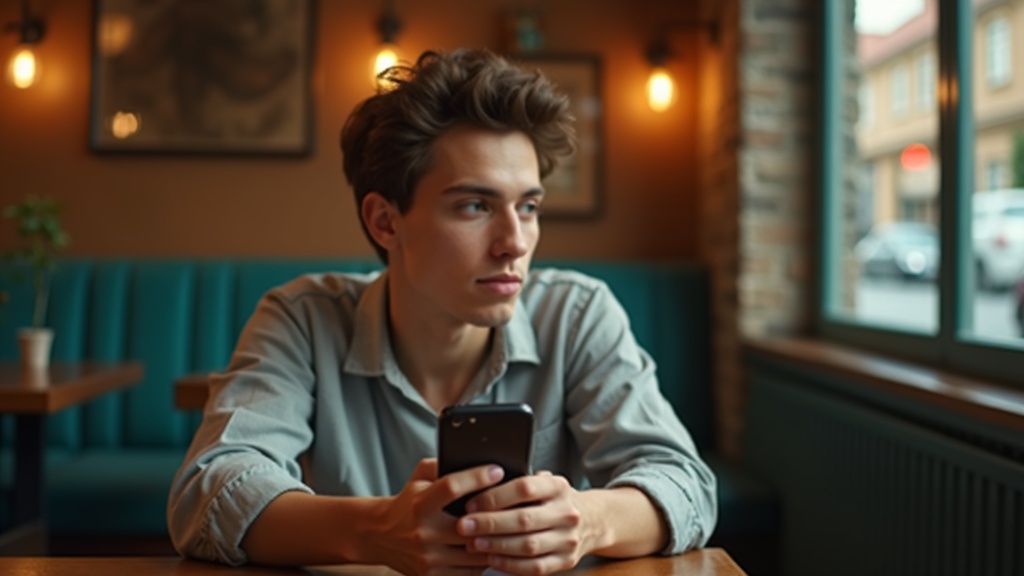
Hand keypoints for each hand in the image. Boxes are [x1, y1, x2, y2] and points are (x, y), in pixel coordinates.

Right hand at [370, 458, 505, 575]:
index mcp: (420, 504)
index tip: (497, 471)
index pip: (452, 486)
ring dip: (497, 539)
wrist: (380, 536)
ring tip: (511, 527)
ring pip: (477, 551)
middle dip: (497, 514)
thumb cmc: (407, 503)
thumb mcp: (418, 478)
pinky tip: (493, 547)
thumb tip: (472, 457)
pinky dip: (485, 560)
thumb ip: (442, 465)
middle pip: (472, 525)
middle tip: (516, 503)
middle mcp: (423, 532)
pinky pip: (471, 571)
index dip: (477, 477)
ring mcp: (429, 558)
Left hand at [456, 471, 595, 574]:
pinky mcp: (567, 561)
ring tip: (473, 543)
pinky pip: (535, 567)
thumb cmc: (554, 500)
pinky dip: (511, 564)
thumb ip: (519, 484)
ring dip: (497, 545)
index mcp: (558, 487)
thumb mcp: (545, 484)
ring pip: (528, 545)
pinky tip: (492, 559)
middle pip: (524, 519)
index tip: (471, 503)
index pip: (524, 488)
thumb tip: (477, 483)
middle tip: (464, 525)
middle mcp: (567, 513)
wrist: (593, 520)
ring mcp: (568, 539)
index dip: (495, 496)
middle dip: (490, 523)